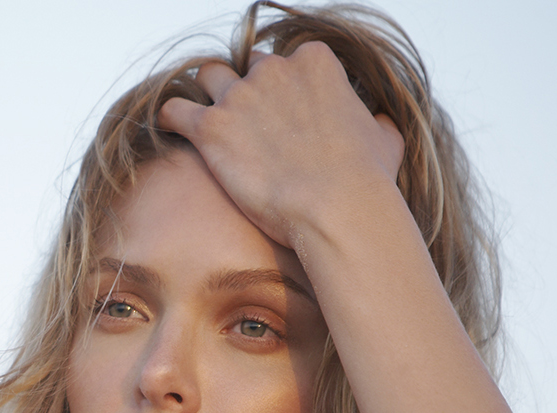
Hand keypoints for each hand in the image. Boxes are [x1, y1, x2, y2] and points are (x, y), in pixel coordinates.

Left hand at [157, 42, 403, 249]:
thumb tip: (379, 123)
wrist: (336, 208)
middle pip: (247, 67)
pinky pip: (174, 110)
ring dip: (208, 96)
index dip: (284, 89)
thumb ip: (376, 122)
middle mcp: (273, 69)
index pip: (289, 60)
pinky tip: (175, 132)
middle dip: (247, 91)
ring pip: (208, 77)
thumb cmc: (365, 181)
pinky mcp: (211, 128)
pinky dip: (172, 118)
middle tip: (248, 128)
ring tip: (211, 125)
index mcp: (314, 61)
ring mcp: (239, 96)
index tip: (284, 116)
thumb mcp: (385, 141)